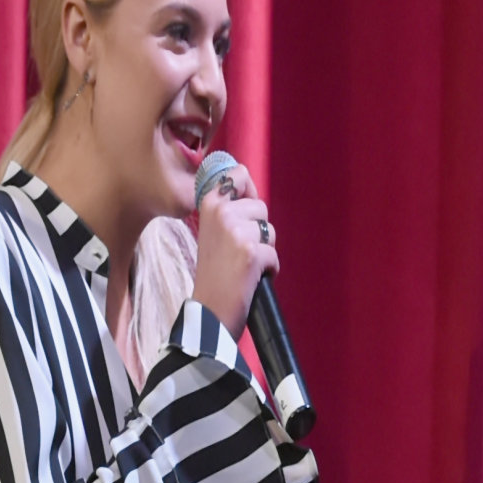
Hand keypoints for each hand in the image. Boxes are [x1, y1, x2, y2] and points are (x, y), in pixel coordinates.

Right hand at [192, 161, 277, 338]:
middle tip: (238, 252)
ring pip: (269, 231)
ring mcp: (236, 231)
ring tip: (242, 264)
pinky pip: (274, 255)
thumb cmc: (215, 273)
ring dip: (264, 250)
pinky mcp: (251, 252)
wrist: (209, 308)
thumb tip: (250, 188)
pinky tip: (250, 278)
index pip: (240, 173)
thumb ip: (229, 210)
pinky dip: (269, 269)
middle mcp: (221, 211)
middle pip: (261, 206)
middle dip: (258, 230)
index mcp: (208, 203)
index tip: (243, 212)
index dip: (249, 192)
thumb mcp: (213, 232)